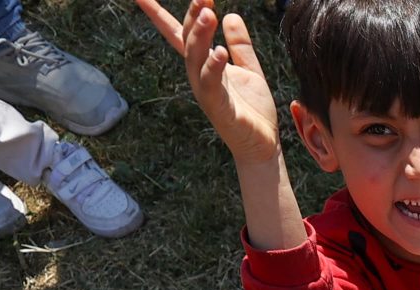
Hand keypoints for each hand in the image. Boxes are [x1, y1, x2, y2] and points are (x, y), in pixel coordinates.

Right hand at [136, 0, 280, 159]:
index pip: (178, 34)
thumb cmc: (252, 110)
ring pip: (195, 58)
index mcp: (203, 65)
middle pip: (188, 40)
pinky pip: (211, 84)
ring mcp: (205, 92)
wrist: (261, 146)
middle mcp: (198, 75)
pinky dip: (214, 66)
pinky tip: (219, 51)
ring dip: (200, 35)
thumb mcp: (249, 70)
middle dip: (192, 16)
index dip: (158, 14)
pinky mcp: (218, 107)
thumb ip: (239, 45)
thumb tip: (230, 14)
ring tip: (209, 13)